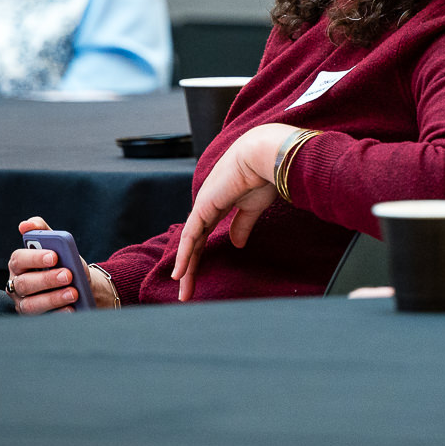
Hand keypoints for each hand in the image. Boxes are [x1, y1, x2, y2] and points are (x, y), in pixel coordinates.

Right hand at [8, 216, 118, 313]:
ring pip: (31, 304)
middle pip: (25, 283)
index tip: (55, 256)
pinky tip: (71, 309)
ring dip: (53, 298)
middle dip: (47, 279)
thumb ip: (42, 231)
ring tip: (73, 293)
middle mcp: (16, 284)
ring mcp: (23, 303)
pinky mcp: (34, 319)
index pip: (19, 259)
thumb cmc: (63, 262)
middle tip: (68, 275)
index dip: (34, 257)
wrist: (79, 284)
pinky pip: (43, 319)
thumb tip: (25, 224)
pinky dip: (58, 314)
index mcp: (19, 263)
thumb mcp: (56, 245)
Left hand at [170, 123, 298, 301]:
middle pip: (195, 242)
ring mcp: (203, 206)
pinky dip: (185, 256)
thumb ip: (242, 225)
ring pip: (191, 243)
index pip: (204, 234)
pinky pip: (191, 237)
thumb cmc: (263, 174)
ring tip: (183, 291)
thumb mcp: (252, 206)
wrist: (264, 154)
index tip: (198, 275)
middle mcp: (206, 205)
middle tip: (186, 291)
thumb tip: (236, 244)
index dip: (200, 255)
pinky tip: (180, 274)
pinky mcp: (204, 207)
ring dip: (186, 268)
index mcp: (218, 202)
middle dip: (191, 267)